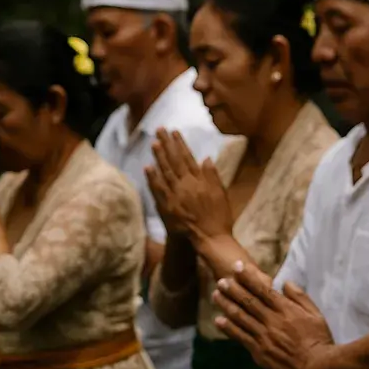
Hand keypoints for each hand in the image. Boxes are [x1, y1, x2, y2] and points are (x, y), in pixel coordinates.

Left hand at [146, 128, 232, 243]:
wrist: (210, 239)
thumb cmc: (219, 218)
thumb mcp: (221, 194)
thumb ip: (212, 175)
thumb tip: (205, 158)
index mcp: (199, 180)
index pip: (188, 157)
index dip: (180, 144)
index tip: (174, 132)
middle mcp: (186, 185)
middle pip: (174, 161)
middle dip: (166, 144)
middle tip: (159, 130)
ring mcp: (175, 196)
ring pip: (165, 172)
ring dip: (158, 157)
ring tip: (153, 143)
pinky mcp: (167, 207)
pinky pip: (158, 190)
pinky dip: (152, 178)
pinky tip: (147, 167)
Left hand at [212, 261, 333, 368]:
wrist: (316, 366)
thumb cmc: (318, 339)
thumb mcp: (315, 313)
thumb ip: (299, 297)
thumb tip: (286, 283)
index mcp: (285, 309)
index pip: (263, 289)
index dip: (248, 277)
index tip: (237, 267)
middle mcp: (271, 320)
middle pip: (248, 301)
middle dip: (233, 289)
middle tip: (221, 280)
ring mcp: (263, 336)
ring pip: (241, 317)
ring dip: (227, 305)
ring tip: (216, 295)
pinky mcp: (259, 351)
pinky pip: (240, 337)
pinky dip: (229, 328)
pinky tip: (219, 320)